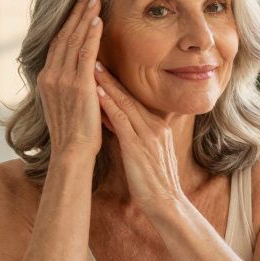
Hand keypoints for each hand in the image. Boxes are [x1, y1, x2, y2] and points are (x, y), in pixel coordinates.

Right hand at [37, 0, 104, 159]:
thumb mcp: (66, 105)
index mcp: (47, 79)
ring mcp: (62, 80)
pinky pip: (84, 53)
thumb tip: (81, 74)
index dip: (67, 24)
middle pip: (63, 36)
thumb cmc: (75, 133)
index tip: (76, 7)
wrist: (72, 152)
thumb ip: (70, 86)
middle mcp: (50, 76)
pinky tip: (97, 20)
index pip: (57, 44)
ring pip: (73, 40)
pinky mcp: (78, 85)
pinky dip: (90, 35)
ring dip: (84, 17)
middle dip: (75, 13)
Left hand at [94, 65, 184, 212]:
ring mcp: (149, 135)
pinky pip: (122, 120)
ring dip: (107, 84)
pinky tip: (96, 93)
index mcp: (158, 127)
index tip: (102, 68)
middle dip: (111, 76)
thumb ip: (131, 135)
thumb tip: (114, 122)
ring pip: (125, 103)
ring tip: (92, 66)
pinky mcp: (139, 146)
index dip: (118, 83)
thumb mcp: (145, 154)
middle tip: (95, 57)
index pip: (135, 100)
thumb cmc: (154, 183)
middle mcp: (155, 126)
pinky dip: (109, 105)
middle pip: (130, 96)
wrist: (167, 203)